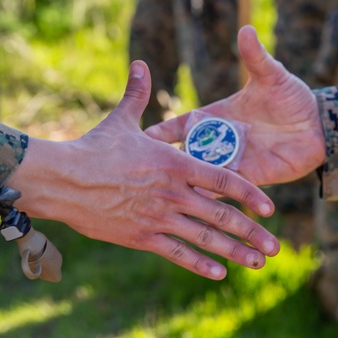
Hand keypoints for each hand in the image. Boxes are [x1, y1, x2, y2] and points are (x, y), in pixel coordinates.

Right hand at [4, 60, 279, 279]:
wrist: (61, 180)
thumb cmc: (92, 148)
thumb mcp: (121, 120)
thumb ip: (138, 94)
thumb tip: (141, 64)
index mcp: (174, 163)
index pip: (223, 179)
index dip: (249, 194)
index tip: (269, 207)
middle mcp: (172, 192)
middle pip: (221, 215)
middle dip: (251, 232)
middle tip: (275, 246)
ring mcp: (158, 217)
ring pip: (204, 238)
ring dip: (234, 252)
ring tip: (258, 264)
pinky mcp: (141, 238)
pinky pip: (177, 253)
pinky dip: (199, 264)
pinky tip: (219, 273)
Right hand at [146, 26, 326, 185]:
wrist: (319, 125)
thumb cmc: (291, 97)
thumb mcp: (272, 76)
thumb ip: (255, 57)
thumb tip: (246, 29)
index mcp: (218, 116)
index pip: (182, 124)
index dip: (162, 131)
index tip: (141, 137)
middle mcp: (221, 141)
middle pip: (186, 155)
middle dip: (165, 165)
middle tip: (142, 175)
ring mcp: (234, 162)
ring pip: (203, 177)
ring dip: (188, 185)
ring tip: (162, 198)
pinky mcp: (250, 179)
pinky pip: (227, 192)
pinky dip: (213, 199)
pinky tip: (196, 208)